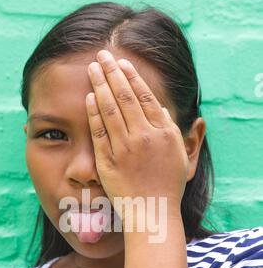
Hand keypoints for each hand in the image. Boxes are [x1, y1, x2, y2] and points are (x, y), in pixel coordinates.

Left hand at [86, 50, 188, 215]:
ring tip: (92, 69)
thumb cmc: (168, 185)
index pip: (145, 97)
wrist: (152, 211)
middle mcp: (143, 137)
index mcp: (162, 133)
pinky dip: (94, 113)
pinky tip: (89, 98)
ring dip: (101, 85)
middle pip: (125, 97)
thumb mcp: (178, 155)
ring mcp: (124, 149)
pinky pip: (99, 132)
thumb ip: (170, 129)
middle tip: (102, 56)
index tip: (123, 63)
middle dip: (113, 72)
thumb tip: (162, 109)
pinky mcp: (108, 161)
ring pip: (110, 110)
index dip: (132, 77)